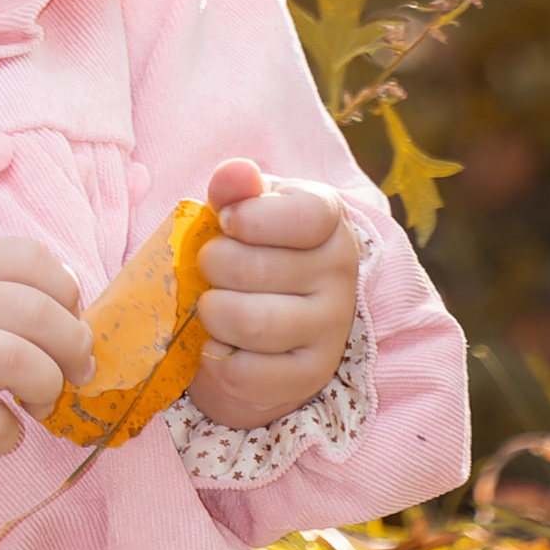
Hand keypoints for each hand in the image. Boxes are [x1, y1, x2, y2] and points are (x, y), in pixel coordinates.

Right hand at [0, 239, 91, 483]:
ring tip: (40, 401)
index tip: (66, 318)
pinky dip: (9, 433)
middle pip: (33, 310)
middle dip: (72, 345)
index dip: (64, 288)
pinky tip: (0, 431)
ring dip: (46, 384)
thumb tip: (71, 306)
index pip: (25, 256)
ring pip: (14, 359)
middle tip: (74, 371)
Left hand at [187, 157, 359, 432]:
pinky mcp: (309, 375)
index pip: (302, 216)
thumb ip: (235, 188)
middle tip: (208, 268)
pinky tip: (217, 343)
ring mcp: (330, 329)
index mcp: (328, 220)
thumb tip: (236, 174)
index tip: (228, 222)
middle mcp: (341, 274)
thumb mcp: (243, 210)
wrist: (263, 322)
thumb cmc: (251, 250)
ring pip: (251, 323)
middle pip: (255, 269)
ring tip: (210, 305)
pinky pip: (246, 372)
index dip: (250, 218)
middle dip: (212, 266)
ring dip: (212, 313)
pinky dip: (215, 359)